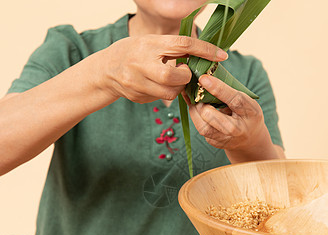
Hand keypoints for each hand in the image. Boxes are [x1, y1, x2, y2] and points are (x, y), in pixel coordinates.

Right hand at [98, 35, 227, 103]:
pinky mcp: (137, 97)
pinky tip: (157, 85)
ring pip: (169, 94)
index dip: (205, 50)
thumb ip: (172, 48)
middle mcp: (141, 64)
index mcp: (149, 45)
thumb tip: (202, 54)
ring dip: (177, 88)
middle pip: (173, 77)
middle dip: (185, 77)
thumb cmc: (133, 52)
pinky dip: (165, 93)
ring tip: (171, 79)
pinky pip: (160, 99)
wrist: (105, 70)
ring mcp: (137, 83)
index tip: (222, 56)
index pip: (183, 45)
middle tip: (183, 72)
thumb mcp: (151, 42)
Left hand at [188, 75, 277, 162]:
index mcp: (250, 113)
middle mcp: (238, 129)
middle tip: (198, 91)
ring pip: (203, 126)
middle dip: (201, 102)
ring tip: (196, 99)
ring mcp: (225, 139)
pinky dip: (195, 115)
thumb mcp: (247, 100)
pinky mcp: (215, 143)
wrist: (251, 138)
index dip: (218, 88)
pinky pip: (200, 128)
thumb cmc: (247, 113)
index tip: (203, 78)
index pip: (234, 100)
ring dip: (195, 110)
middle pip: (211, 116)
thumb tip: (206, 77)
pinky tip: (195, 106)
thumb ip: (230, 92)